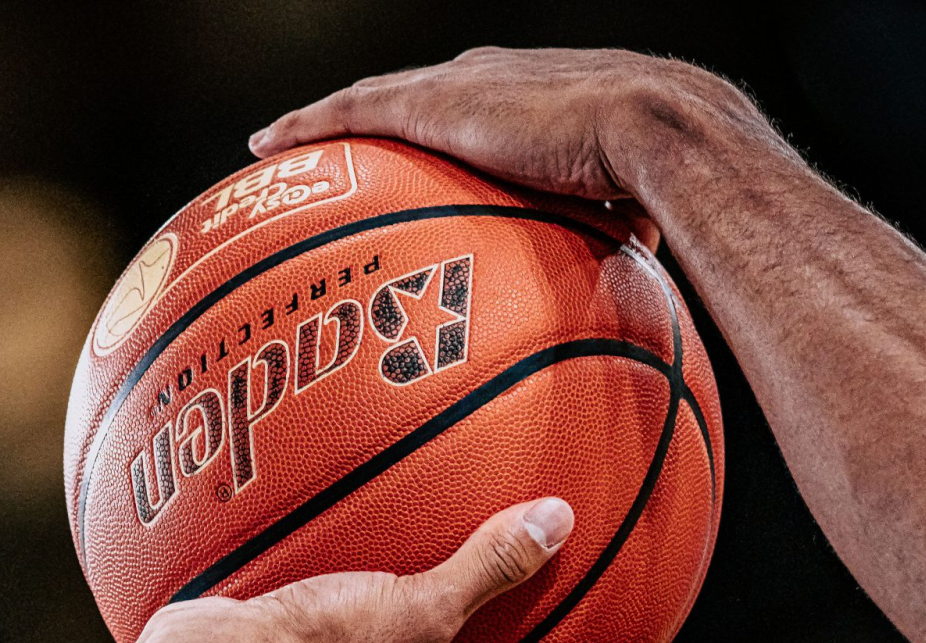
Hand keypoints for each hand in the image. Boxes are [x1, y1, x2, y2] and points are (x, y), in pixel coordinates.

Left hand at [250, 46, 655, 204]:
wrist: (660, 131)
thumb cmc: (662, 178)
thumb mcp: (627, 208)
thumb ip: (612, 232)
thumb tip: (626, 281)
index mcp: (532, 100)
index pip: (464, 111)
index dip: (428, 127)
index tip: (400, 156)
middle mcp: (487, 77)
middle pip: (408, 96)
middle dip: (366, 118)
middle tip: (323, 150)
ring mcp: (459, 85)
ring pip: (368, 99)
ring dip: (320, 121)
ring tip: (273, 144)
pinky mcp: (436, 105)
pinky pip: (350, 112)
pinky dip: (306, 126)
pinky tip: (264, 146)